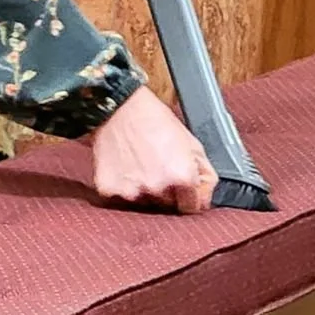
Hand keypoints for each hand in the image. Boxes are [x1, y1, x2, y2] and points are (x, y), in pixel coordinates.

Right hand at [91, 86, 217, 212]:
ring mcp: (131, 192)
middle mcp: (158, 188)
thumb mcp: (190, 140)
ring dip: (143, 191)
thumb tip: (206, 193)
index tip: (183, 191)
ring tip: (138, 165)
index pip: (192, 207)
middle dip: (165, 193)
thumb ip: (203, 171)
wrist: (118, 106)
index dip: (189, 197)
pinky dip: (121, 187)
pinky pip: (119, 199)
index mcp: (181, 177)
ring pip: (143, 204)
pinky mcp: (109, 190)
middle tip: (156, 168)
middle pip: (166, 206)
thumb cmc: (153, 118)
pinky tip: (122, 168)